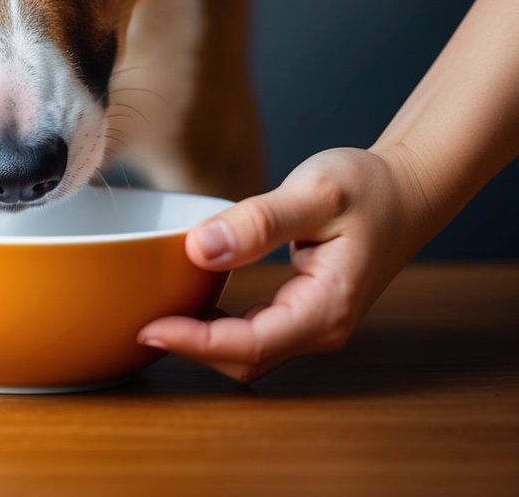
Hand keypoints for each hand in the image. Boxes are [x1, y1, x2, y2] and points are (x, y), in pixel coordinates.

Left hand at [137, 146, 435, 382]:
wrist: (406, 189)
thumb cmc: (368, 188)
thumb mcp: (314, 193)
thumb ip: (259, 222)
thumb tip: (200, 248)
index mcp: (325, 306)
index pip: (250, 344)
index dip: (195, 343)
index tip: (150, 327)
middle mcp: (320, 327)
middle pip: (245, 359)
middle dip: (191, 348)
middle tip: (139, 320)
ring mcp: (312, 323)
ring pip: (249, 352)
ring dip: (202, 341)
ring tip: (155, 313)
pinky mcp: (303, 310)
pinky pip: (255, 332)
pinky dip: (219, 326)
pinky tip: (191, 301)